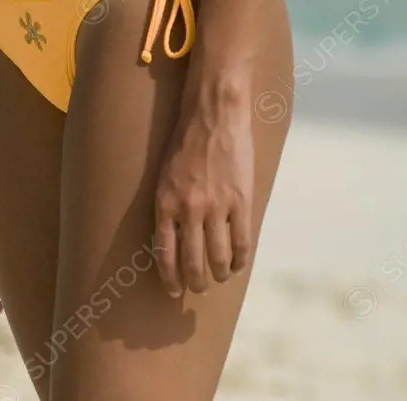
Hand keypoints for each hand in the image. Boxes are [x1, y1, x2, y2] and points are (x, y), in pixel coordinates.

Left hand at [154, 100, 254, 296]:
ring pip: (218, 257)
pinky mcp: (241, 201)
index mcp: (164, 203)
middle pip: (192, 262)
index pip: (164, 253)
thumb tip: (172, 240)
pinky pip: (241, 242)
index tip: (173, 289)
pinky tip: (236, 265)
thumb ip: (168, 207)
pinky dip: (239, 260)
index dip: (169, 277)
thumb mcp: (164, 177)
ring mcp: (216, 206)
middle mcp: (188, 209)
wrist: (212, 117)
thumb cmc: (184, 146)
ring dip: (218, 275)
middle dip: (194, 282)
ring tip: (218, 278)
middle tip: (198, 289)